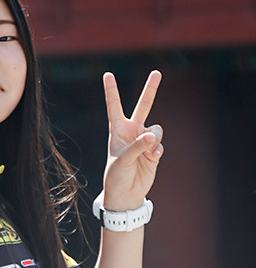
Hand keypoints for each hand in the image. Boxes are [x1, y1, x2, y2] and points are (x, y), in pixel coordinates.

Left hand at [101, 70, 163, 211]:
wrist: (126, 194)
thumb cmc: (116, 176)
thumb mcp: (122, 160)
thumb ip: (137, 146)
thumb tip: (153, 135)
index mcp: (117, 130)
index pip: (114, 106)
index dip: (111, 91)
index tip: (107, 74)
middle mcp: (132, 132)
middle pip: (143, 106)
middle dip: (150, 89)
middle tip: (156, 72)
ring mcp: (144, 140)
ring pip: (157, 128)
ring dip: (154, 138)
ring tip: (147, 151)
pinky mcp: (154, 150)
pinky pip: (160, 144)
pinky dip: (157, 150)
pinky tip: (151, 159)